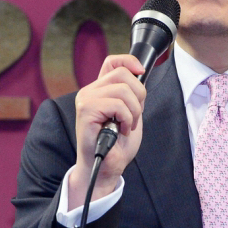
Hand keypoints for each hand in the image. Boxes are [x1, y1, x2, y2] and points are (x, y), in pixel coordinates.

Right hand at [68, 54, 146, 207]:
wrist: (107, 166)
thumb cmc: (117, 144)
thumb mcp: (130, 113)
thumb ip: (131, 94)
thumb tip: (140, 74)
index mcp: (100, 90)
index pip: (112, 62)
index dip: (129, 61)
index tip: (141, 72)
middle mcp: (90, 91)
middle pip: (123, 74)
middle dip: (139, 96)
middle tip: (133, 117)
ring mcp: (86, 99)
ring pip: (123, 90)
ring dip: (133, 112)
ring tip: (126, 126)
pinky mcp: (86, 110)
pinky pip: (118, 105)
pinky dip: (127, 120)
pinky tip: (120, 130)